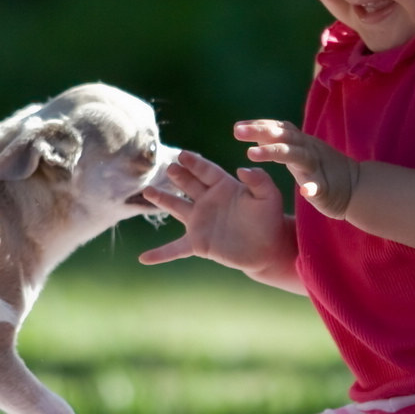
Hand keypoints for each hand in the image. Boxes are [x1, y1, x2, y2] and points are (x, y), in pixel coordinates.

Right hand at [138, 149, 293, 277]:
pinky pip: (175, 249)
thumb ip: (259, 180)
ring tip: (147, 191)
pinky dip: (160, 254)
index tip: (182, 155)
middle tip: (168, 168)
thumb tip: (242, 169)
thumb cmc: (269, 219)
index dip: (194, 163)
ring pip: (176, 207)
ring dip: (161, 199)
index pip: (206, 171)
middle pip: (188, 184)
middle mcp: (208, 201)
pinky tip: (144, 258)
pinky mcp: (198, 243)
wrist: (268, 248)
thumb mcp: (269, 196)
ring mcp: (200, 221)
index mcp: (224, 186)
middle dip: (177, 175)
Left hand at [233, 120, 358, 218]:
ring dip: (274, 151)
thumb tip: (254, 132)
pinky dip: (312, 188)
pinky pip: (318, 187)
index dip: (258, 125)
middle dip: (260, 132)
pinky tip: (303, 191)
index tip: (237, 127)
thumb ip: (279, 141)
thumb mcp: (298, 152)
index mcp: (300, 142)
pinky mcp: (326, 188)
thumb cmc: (320, 168)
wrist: (355, 187)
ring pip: (296, 155)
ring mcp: (317, 168)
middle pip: (283, 136)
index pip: (278, 128)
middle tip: (236, 131)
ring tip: (252, 154)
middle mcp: (307, 149)